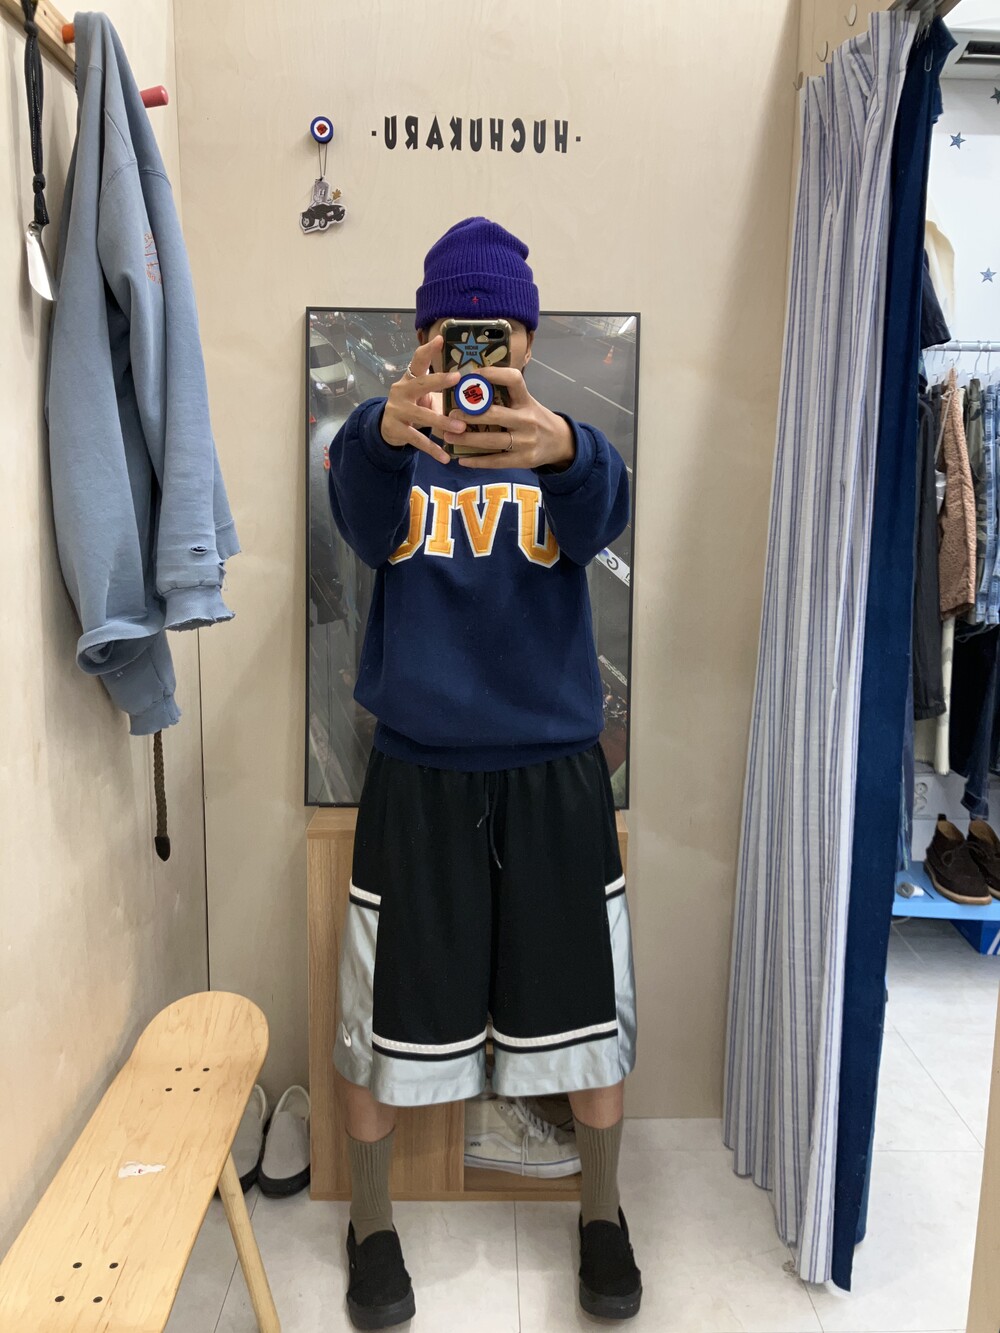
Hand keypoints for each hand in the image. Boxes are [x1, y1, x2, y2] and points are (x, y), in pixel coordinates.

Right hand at [380, 335, 463, 463]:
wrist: (387, 428)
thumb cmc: (413, 406)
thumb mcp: (422, 393)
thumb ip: (439, 387)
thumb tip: (474, 382)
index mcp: (410, 379)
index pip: (418, 360)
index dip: (428, 350)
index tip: (440, 339)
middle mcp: (402, 391)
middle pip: (421, 383)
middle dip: (439, 380)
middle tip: (457, 378)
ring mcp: (398, 410)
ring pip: (422, 415)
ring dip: (442, 422)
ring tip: (461, 428)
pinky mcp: (397, 429)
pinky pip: (417, 440)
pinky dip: (432, 449)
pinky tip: (446, 457)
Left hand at [446, 366, 575, 470]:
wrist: (561, 443)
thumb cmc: (536, 419)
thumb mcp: (527, 402)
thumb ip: (506, 397)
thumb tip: (471, 386)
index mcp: (526, 400)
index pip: (513, 379)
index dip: (493, 374)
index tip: (472, 374)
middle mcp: (527, 419)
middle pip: (494, 414)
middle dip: (469, 414)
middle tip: (451, 413)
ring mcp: (525, 441)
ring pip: (491, 440)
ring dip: (467, 439)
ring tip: (449, 437)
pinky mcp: (523, 460)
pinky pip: (496, 461)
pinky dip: (477, 461)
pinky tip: (462, 460)